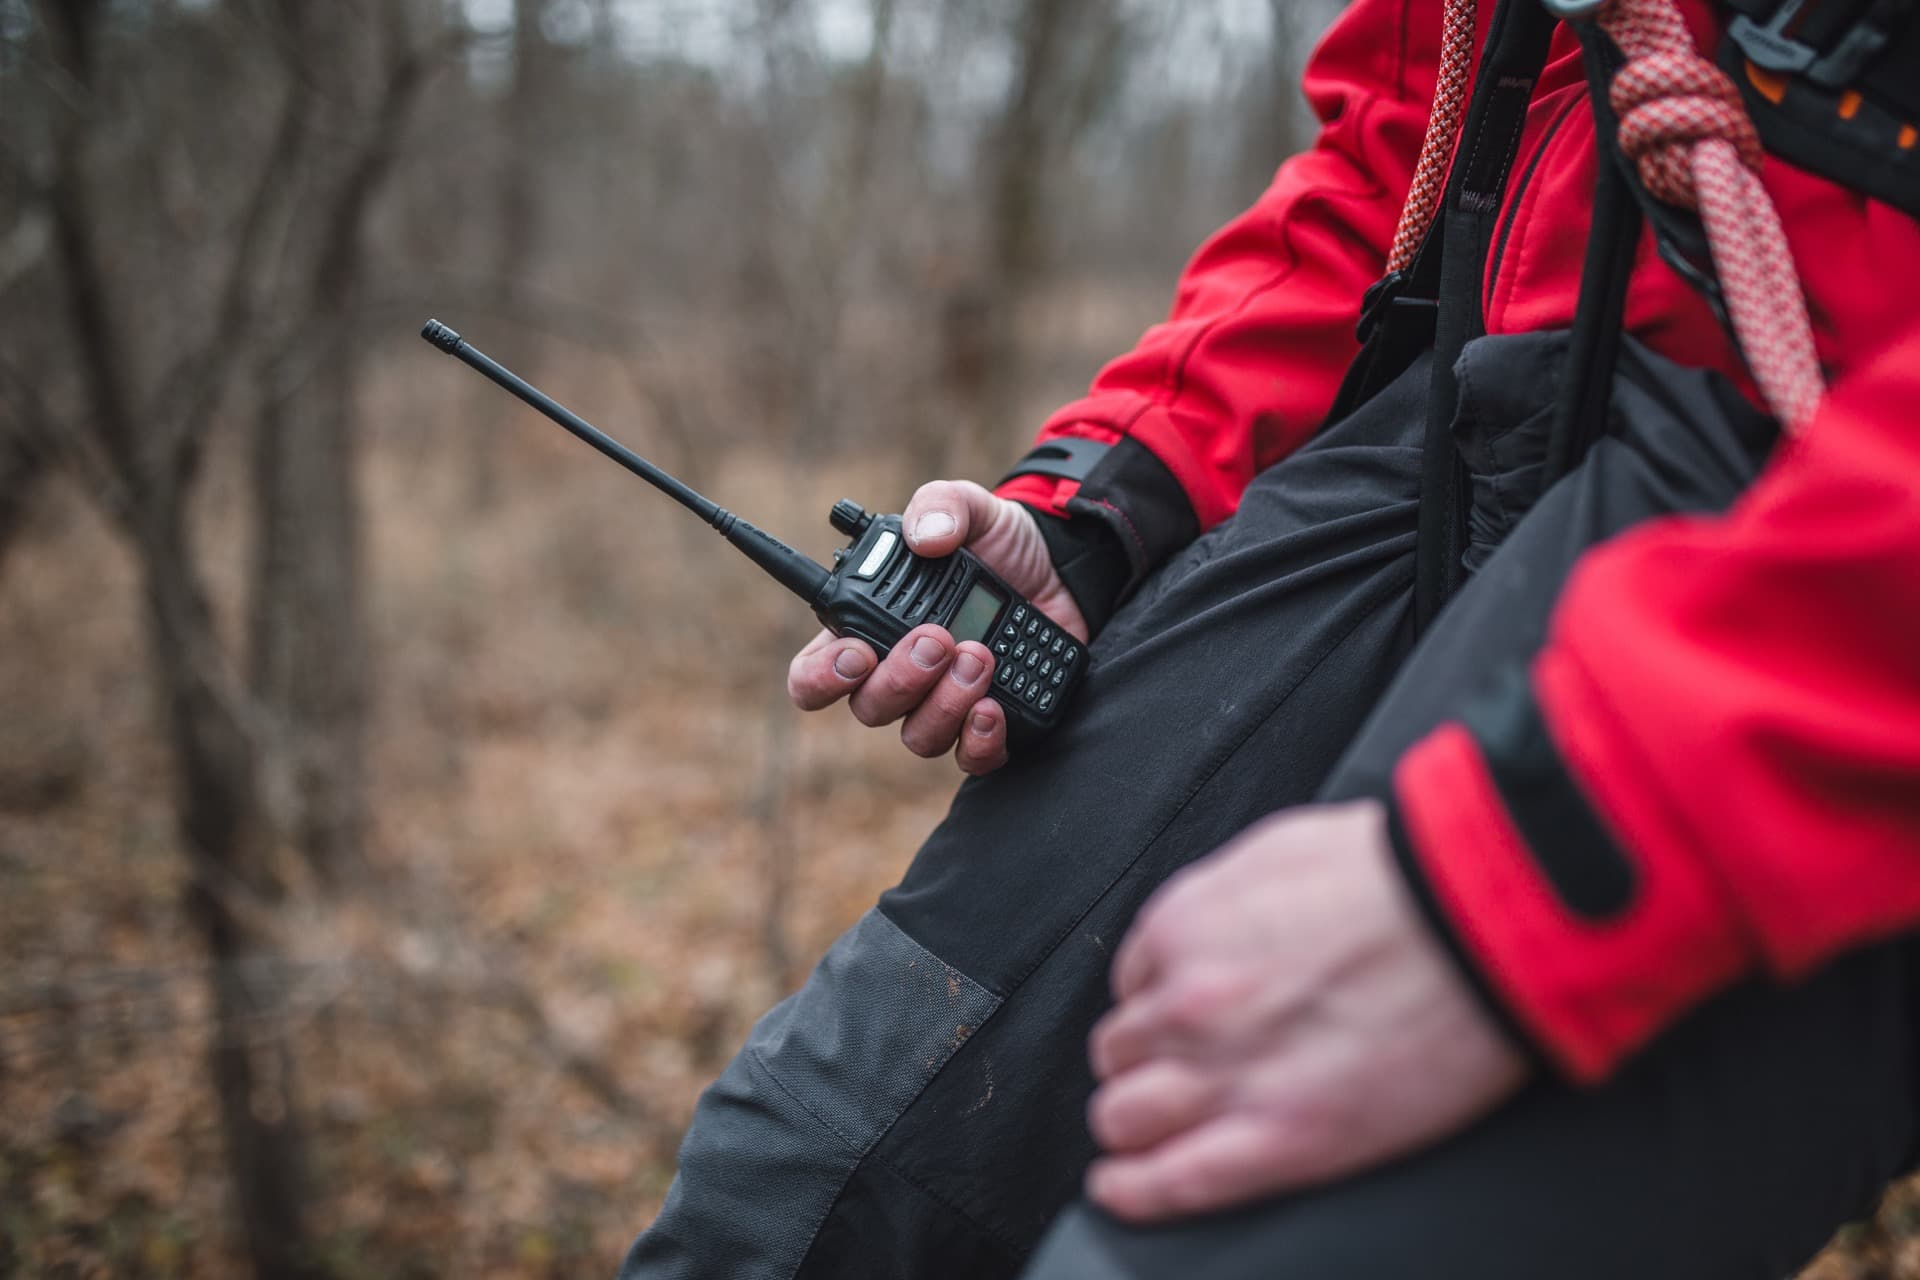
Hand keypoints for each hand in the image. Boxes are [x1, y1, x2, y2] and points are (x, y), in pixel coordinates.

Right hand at [787, 480, 1086, 774]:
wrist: (1065, 571)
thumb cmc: (1001, 544)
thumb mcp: (974, 508)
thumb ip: (941, 506)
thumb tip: (925, 537)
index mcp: (871, 628)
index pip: (814, 674)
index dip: (821, 677)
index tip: (857, 653)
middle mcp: (900, 677)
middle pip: (869, 708)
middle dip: (900, 678)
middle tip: (938, 638)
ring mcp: (943, 705)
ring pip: (919, 736)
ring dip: (944, 703)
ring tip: (981, 657)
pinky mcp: (990, 725)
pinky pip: (972, 758)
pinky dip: (979, 741)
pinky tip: (994, 709)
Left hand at [1084, 800, 1529, 1220]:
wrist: (1477, 918)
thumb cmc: (1400, 875)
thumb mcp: (1279, 851)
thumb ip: (1225, 897)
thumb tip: (1216, 923)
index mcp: (1184, 927)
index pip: (1132, 983)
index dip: (1154, 1002)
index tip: (1175, 1014)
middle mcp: (1188, 1003)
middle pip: (1121, 1052)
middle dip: (1140, 1060)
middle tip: (1169, 1070)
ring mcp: (1228, 1075)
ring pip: (1126, 1117)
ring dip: (1134, 1121)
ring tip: (1150, 1130)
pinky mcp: (1282, 1138)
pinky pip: (1175, 1180)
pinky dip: (1135, 1191)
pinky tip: (1121, 1188)